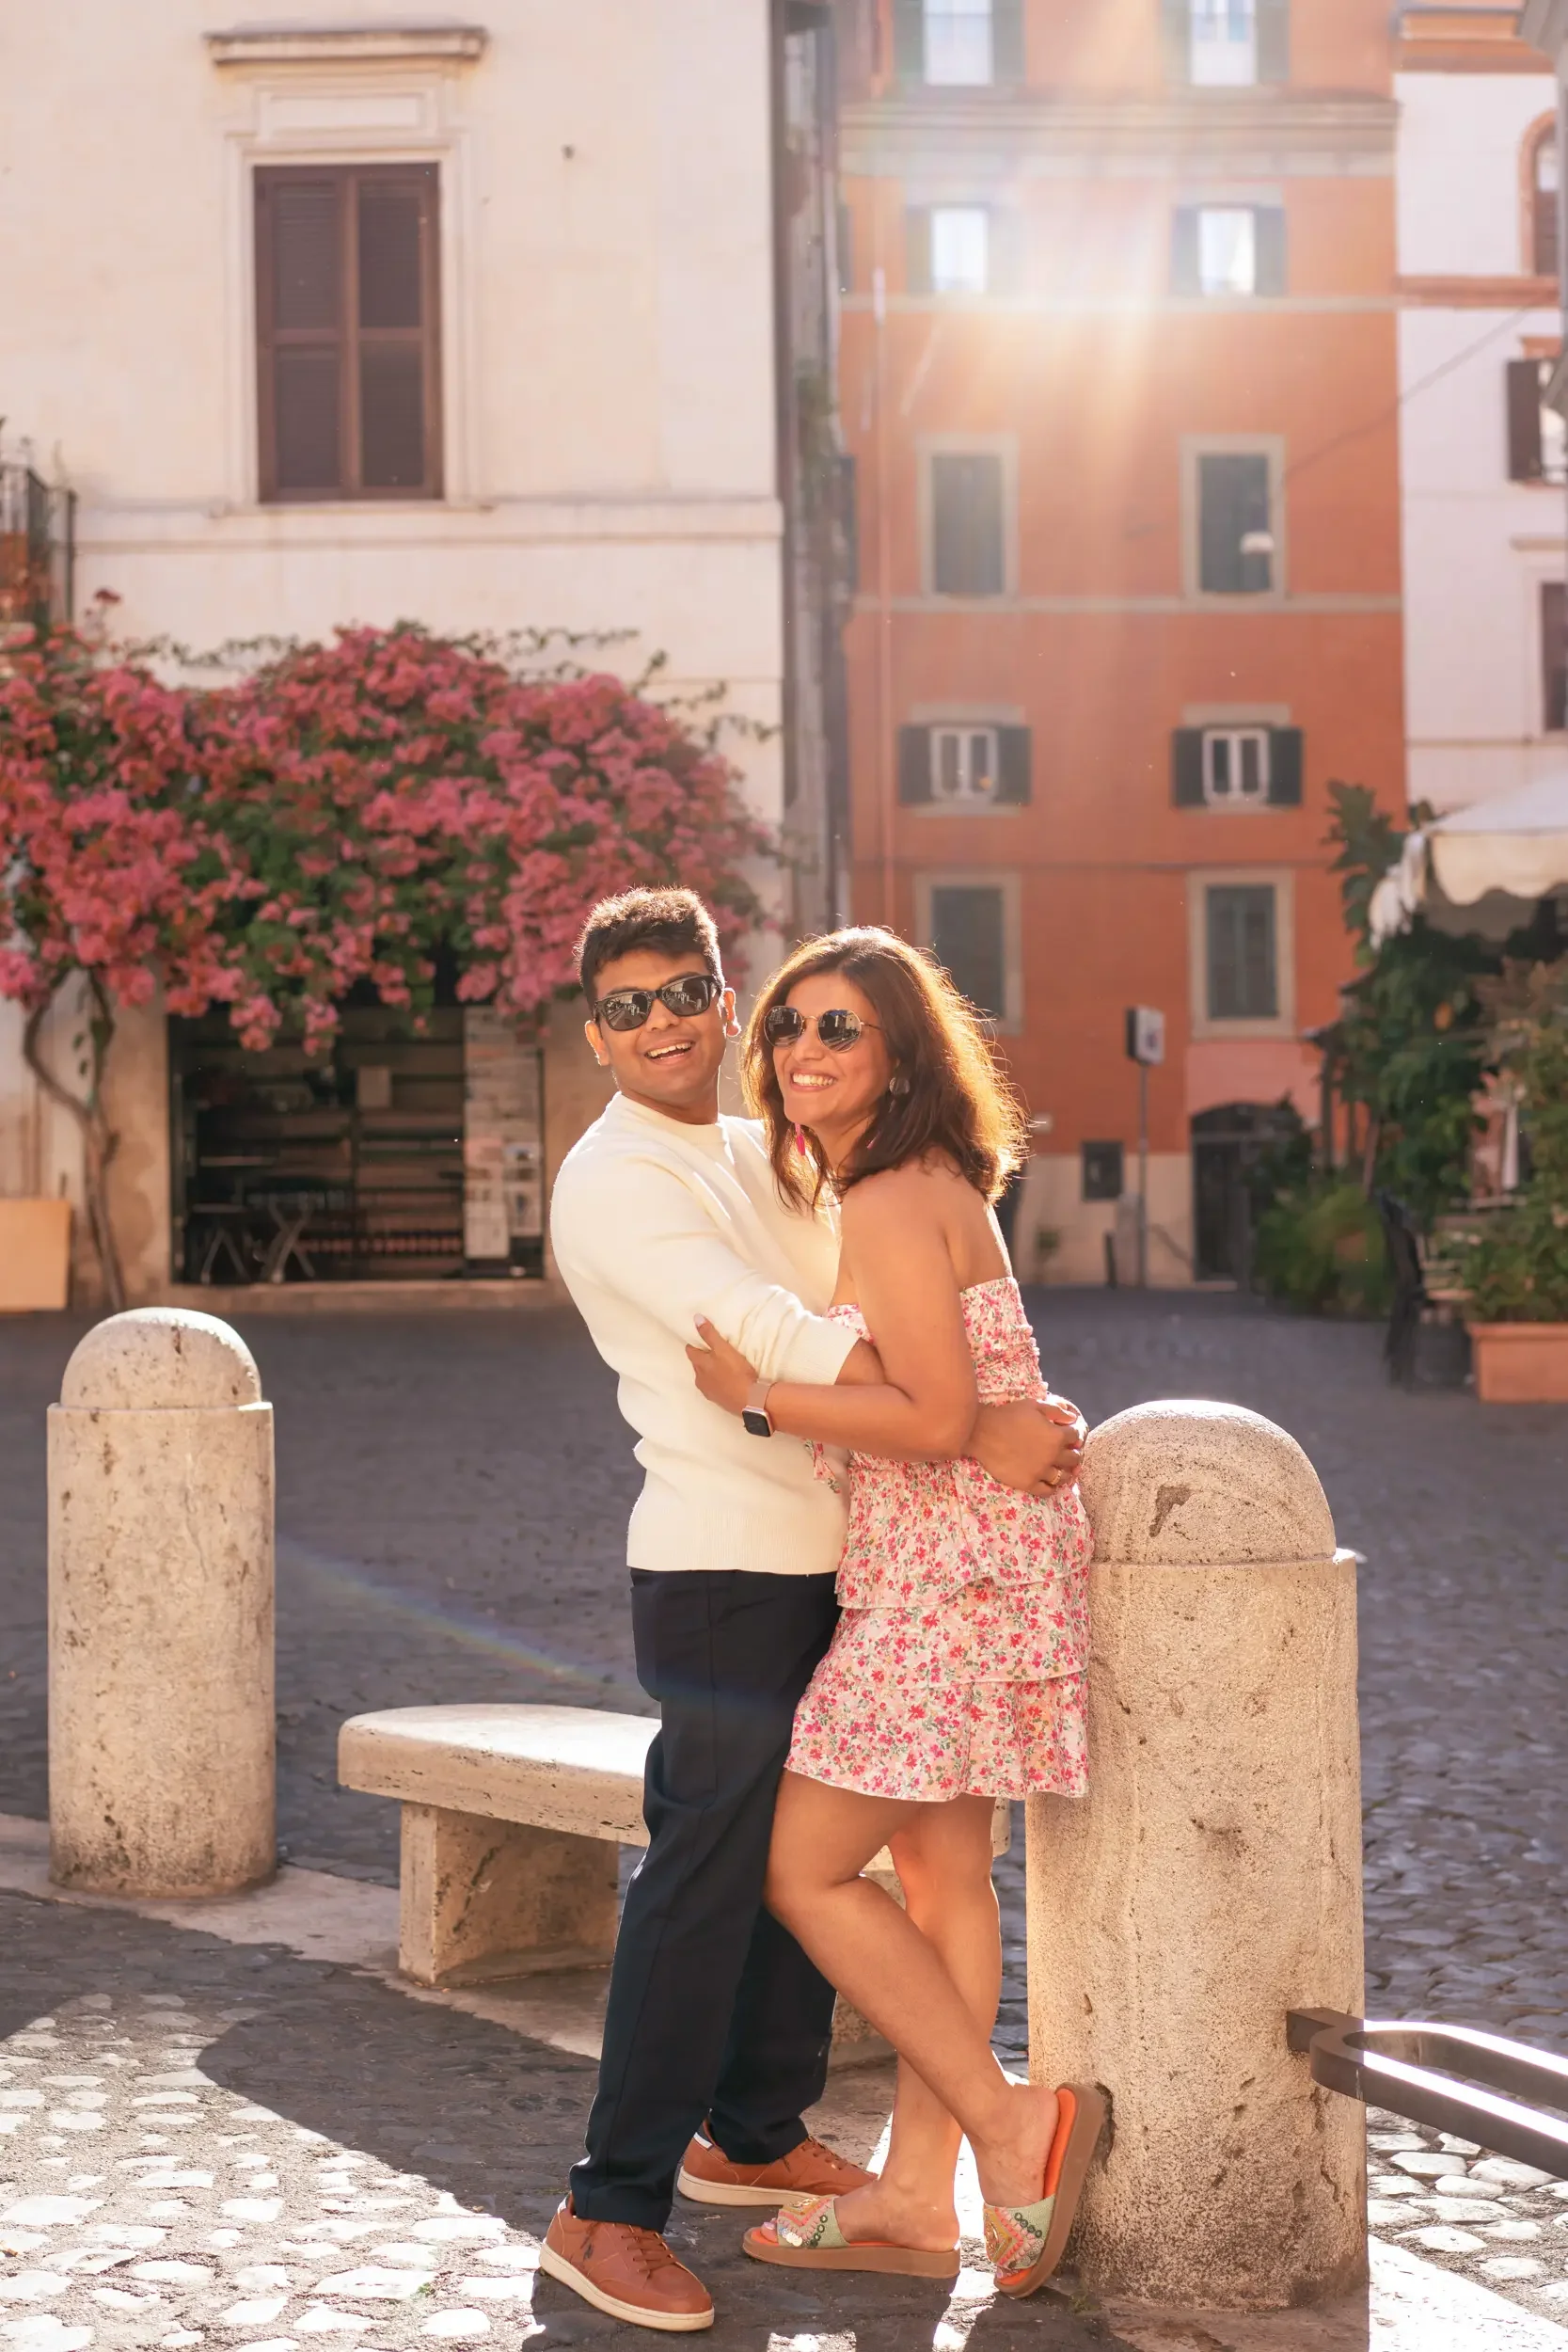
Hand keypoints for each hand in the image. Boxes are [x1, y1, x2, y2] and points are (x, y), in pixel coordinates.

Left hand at [687, 1316, 759, 1414]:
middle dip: (701, 1358)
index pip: (690, 1351)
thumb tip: (696, 1318)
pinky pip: (713, 1388)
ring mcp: (708, 1391)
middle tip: (711, 1351)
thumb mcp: (723, 1348)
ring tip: (720, 1366)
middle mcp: (700, 1379)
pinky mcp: (718, 1401)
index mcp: (700, 1364)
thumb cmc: (736, 1372)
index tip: (697, 1339)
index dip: (693, 1344)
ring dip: (709, 1371)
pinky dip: (717, 1383)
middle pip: (696, 1365)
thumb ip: (709, 1334)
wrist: (750, 1400)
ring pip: (704, 1377)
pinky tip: (725, 1381)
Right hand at [971, 1396, 1085, 1497]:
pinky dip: (1051, 1487)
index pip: (1076, 1437)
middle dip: (1072, 1454)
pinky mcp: (1028, 1483)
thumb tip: (1073, 1419)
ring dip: (1065, 1472)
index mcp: (1056, 1436)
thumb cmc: (1008, 1415)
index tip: (1069, 1436)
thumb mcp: (1033, 1405)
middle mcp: (1052, 1455)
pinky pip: (1047, 1491)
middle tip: (1067, 1454)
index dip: (1073, 1435)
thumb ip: (1056, 1411)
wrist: (983, 1433)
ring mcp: (1041, 1471)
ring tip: (1059, 1469)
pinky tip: (1048, 1482)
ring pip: (1063, 1477)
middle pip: (1074, 1459)